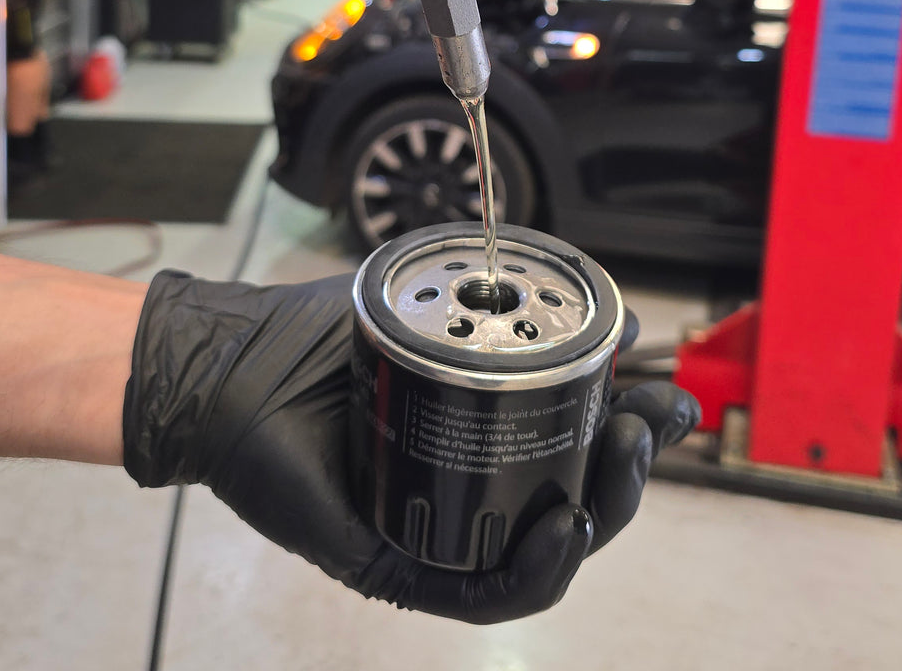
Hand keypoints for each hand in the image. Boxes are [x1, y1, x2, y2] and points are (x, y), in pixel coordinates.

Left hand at [123, 271, 698, 623]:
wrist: (236, 367)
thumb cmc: (323, 338)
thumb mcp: (433, 310)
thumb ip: (519, 313)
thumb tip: (617, 319)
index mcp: (483, 434)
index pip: (578, 444)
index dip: (632, 426)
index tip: (665, 395)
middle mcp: (469, 487)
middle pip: (578, 502)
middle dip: (632, 469)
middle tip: (651, 424)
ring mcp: (437, 529)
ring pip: (547, 553)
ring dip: (603, 513)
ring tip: (621, 463)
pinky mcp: (400, 565)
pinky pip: (483, 590)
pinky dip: (537, 567)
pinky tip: (567, 527)